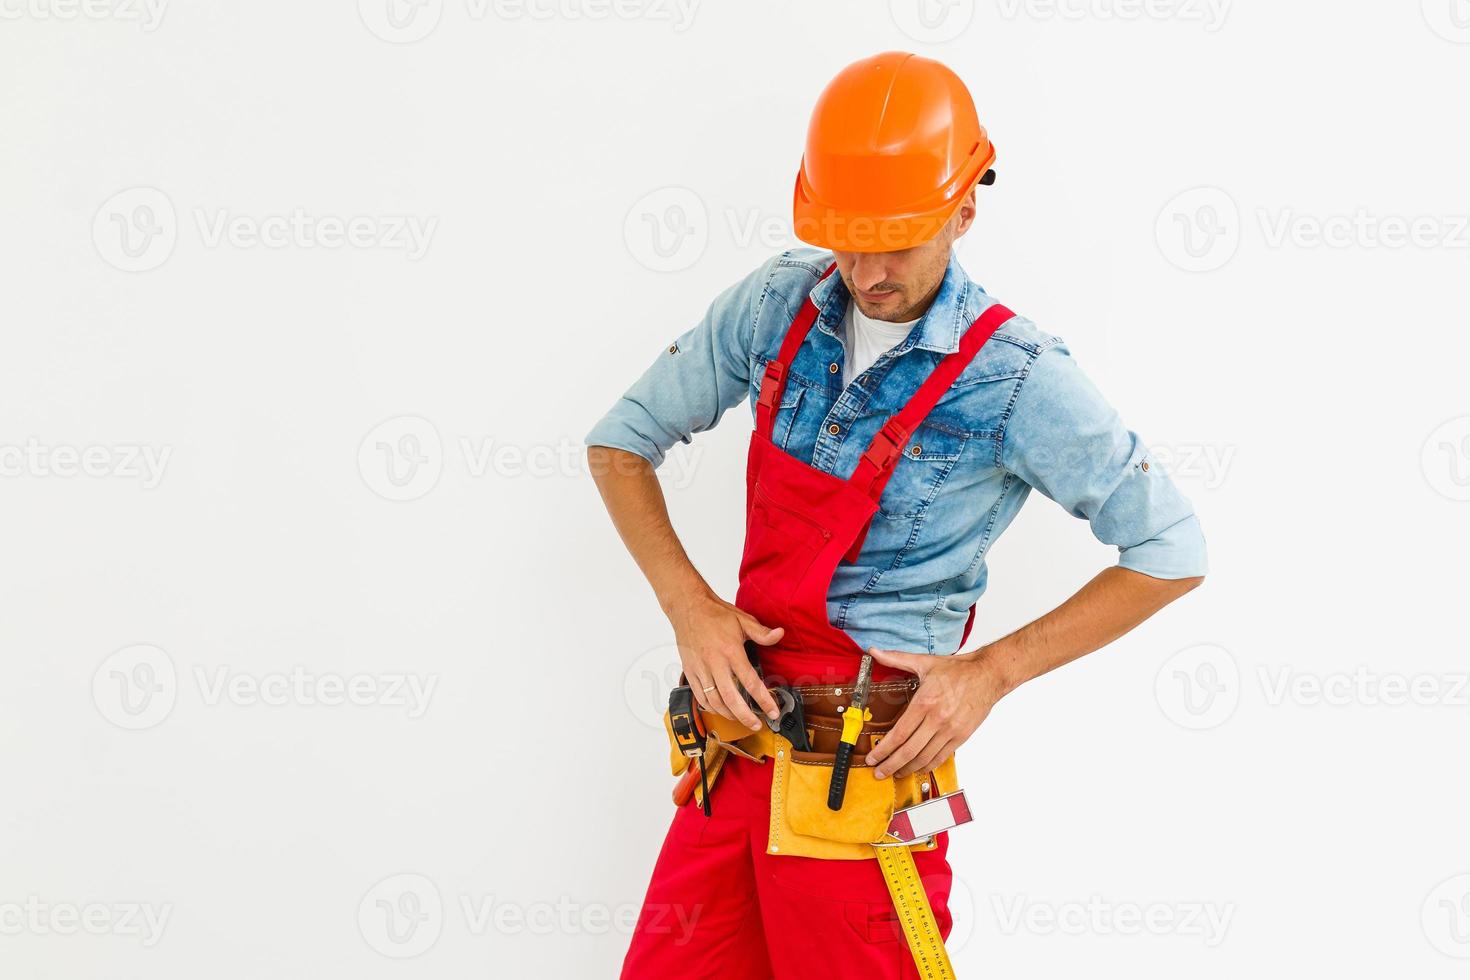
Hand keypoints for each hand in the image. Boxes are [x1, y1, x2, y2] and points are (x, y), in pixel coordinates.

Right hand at [667, 591, 784, 731]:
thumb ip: (762, 632)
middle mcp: (714, 662)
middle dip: (745, 716)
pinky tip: (721, 710)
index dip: (763, 700)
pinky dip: (711, 707)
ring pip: (714, 701)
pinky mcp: (690, 671)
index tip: (773, 711)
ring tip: (741, 719)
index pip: (750, 682)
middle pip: (731, 698)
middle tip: (757, 725)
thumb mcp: (742, 619)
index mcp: (730, 651)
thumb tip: (780, 634)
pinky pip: (699, 696)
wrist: (687, 607)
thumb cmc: (715, 614)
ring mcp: (700, 669)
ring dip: (728, 714)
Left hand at [863, 646, 1007, 779]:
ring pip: (924, 758)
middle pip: (909, 750)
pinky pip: (941, 757)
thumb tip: (874, 650)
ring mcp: (951, 730)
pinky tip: (917, 767)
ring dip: (907, 768)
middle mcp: (937, 719)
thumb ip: (896, 658)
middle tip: (878, 772)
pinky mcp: (961, 737)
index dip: (883, 749)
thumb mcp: (924, 662)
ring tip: (895, 773)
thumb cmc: (957, 670)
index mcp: (925, 702)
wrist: (988, 675)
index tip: (872, 757)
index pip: (899, 733)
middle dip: (890, 764)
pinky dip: (927, 766)